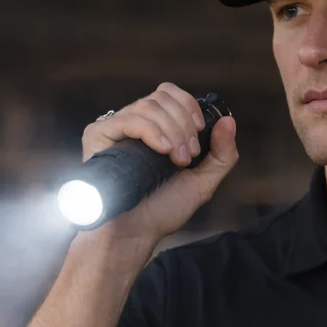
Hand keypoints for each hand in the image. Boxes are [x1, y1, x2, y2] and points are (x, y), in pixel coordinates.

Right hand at [78, 81, 238, 246]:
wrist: (135, 232)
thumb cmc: (162, 210)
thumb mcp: (202, 182)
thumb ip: (222, 154)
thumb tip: (228, 120)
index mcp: (154, 128)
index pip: (169, 93)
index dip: (188, 107)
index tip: (199, 134)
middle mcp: (133, 124)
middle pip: (161, 97)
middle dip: (184, 124)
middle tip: (187, 157)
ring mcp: (114, 128)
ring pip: (148, 106)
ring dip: (172, 131)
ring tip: (176, 160)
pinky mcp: (98, 136)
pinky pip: (128, 119)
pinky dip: (151, 131)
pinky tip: (161, 150)